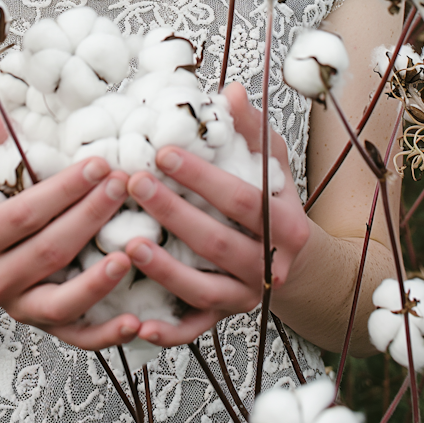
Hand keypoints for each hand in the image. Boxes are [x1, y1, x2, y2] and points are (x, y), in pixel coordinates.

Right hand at [0, 115, 140, 348]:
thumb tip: (5, 116)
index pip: (26, 213)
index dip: (64, 190)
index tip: (100, 163)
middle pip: (50, 251)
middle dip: (91, 216)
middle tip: (125, 185)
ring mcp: (20, 309)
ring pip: (62, 303)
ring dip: (99, 282)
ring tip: (131, 254)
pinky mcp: (45, 329)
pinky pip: (77, 338)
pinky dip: (107, 335)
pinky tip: (137, 321)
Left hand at [123, 82, 310, 346]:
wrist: (296, 259)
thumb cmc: (273, 196)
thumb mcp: (271, 159)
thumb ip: (251, 128)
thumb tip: (231, 91)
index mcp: (286, 224)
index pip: (242, 199)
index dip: (203, 177)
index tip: (163, 151)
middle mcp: (272, 266)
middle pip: (219, 243)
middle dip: (174, 213)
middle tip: (133, 183)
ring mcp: (248, 296)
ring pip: (205, 290)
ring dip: (165, 270)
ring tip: (128, 243)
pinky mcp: (226, 318)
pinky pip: (196, 329)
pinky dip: (169, 331)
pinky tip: (137, 324)